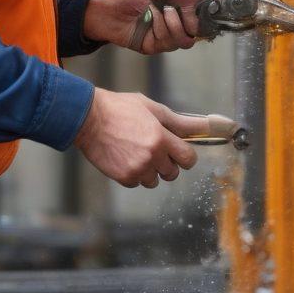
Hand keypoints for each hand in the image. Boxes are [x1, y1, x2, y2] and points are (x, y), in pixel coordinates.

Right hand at [74, 89, 206, 187]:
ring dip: (150, 170)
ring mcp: (137, 169)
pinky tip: (125, 157)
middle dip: (167, 163)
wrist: (87, 119)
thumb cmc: (120, 109)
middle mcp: (152, 156)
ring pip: (155, 180)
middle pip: (173, 173)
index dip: (185, 155)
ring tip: (135, 151)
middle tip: (153, 148)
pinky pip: (137, 183)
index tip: (178, 150)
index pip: (188, 158)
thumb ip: (179, 122)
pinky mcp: (123, 177)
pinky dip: (134, 174)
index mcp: (161, 138)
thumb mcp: (152, 109)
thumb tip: (206, 125)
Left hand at [83, 0, 199, 53]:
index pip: (197, 13)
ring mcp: (164, 36)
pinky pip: (169, 45)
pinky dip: (161, 31)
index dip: (202, 13)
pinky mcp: (155, 46)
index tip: (202, 8)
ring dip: (172, 25)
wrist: (107, 12)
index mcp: (174, 6)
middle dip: (189, 21)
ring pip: (184, 40)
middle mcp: (172, 22)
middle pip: (195, 31)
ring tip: (157, 13)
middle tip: (174, 9)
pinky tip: (150, 22)